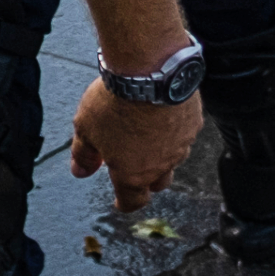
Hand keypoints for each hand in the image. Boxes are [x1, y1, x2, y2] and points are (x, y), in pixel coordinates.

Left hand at [68, 80, 201, 211]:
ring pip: (173, 158)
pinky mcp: (194, 123)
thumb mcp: (85, 129)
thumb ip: (84, 154)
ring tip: (144, 134)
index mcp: (133, 174)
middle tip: (131, 167)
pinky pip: (184, 133)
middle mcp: (161, 165)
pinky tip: (161, 114)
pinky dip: (172, 129)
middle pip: (156, 183)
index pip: (132, 201)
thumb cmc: (116, 102)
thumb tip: (80, 171)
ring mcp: (181, 145)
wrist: (150, 71)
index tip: (120, 203)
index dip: (125, 203)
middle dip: (144, 180)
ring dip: (160, 152)